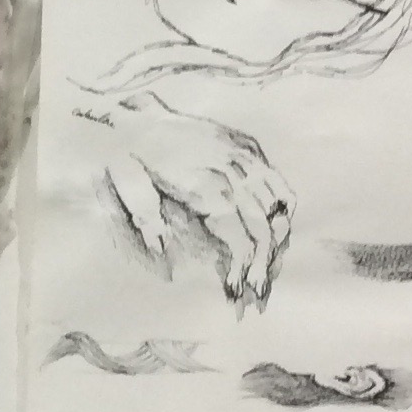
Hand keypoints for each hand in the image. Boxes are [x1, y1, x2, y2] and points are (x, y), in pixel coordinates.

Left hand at [92, 98, 293, 308]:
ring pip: (279, 206)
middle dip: (264, 266)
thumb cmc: (128, 157)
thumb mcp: (128, 186)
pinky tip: (278, 225)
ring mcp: (243, 154)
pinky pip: (277, 178)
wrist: (132, 116)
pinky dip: (284, 204)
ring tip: (268, 268)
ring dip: (277, 241)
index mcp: (206, 186)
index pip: (242, 239)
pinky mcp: (246, 144)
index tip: (235, 291)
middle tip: (256, 295)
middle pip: (265, 228)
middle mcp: (232, 171)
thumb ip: (146, 216)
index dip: (243, 269)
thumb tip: (161, 249)